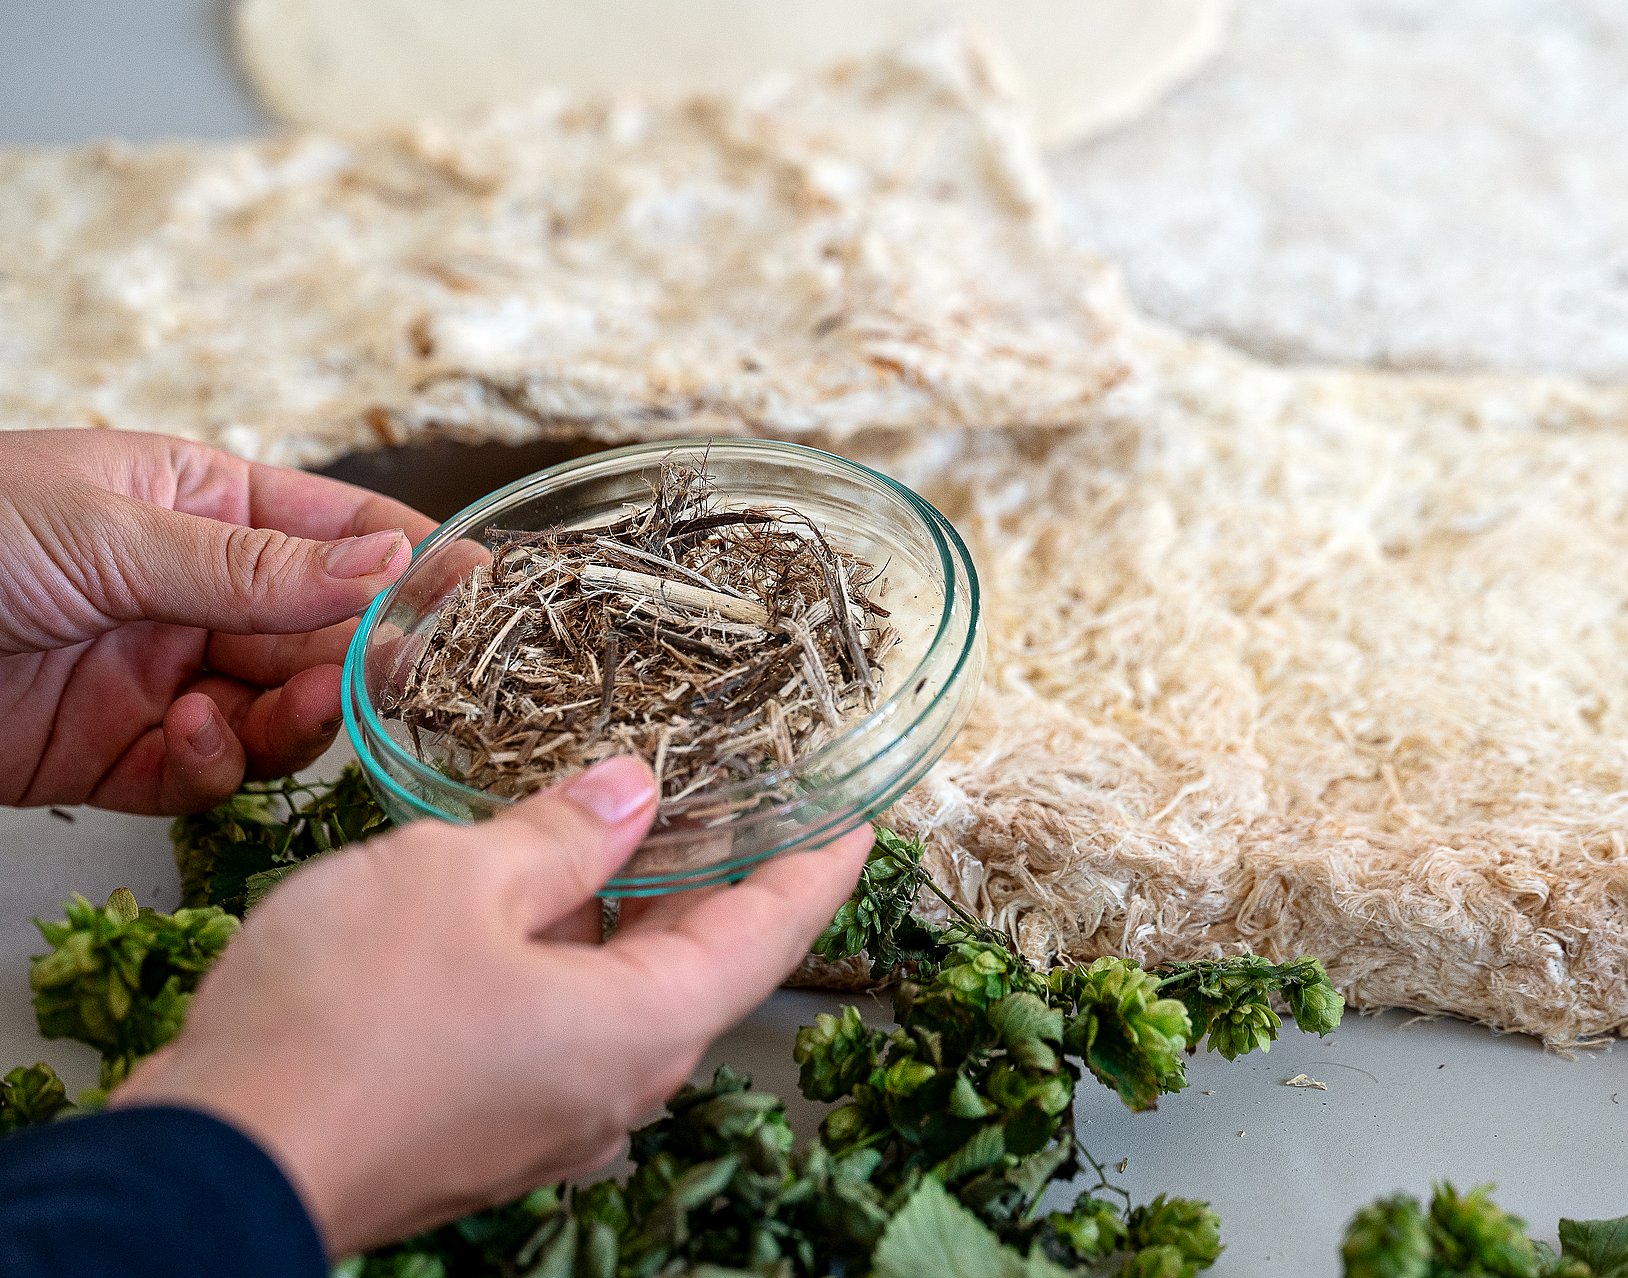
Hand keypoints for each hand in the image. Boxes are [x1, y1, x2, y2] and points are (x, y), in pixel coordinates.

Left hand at [0, 430, 437, 812]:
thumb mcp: (112, 532)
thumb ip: (251, 567)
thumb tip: (386, 563)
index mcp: (201, 507)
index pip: (335, 530)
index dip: (408, 558)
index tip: (480, 588)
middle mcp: (196, 596)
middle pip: (322, 636)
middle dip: (367, 659)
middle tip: (409, 677)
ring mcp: (162, 678)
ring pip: (278, 716)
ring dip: (302, 717)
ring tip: (305, 704)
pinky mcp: (118, 756)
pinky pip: (204, 775)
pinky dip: (215, 765)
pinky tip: (192, 730)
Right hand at [112, 758, 872, 1255]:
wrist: (212, 1163)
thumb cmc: (340, 1023)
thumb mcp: (458, 880)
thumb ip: (560, 833)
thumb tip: (629, 794)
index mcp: (644, 1028)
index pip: (774, 932)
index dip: (820, 862)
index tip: (858, 815)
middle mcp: (615, 1085)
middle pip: (701, 963)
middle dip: (717, 872)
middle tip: (735, 791)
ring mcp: (549, 1114)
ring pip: (619, 990)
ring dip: (625, 906)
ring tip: (622, 815)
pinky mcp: (485, 1123)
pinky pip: (555, 1021)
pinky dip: (561, 949)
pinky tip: (522, 890)